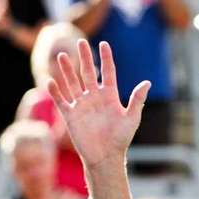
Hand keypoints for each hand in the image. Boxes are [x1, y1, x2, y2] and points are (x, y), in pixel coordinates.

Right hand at [49, 40, 150, 167]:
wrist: (106, 157)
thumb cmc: (121, 139)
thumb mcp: (131, 118)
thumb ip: (137, 100)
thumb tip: (147, 82)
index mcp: (110, 96)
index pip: (107, 73)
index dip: (106, 59)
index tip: (104, 44)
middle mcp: (95, 98)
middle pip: (87, 73)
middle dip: (84, 58)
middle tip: (81, 42)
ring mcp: (82, 106)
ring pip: (72, 83)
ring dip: (66, 70)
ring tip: (61, 55)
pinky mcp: (71, 116)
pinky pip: (61, 101)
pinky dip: (55, 92)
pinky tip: (50, 81)